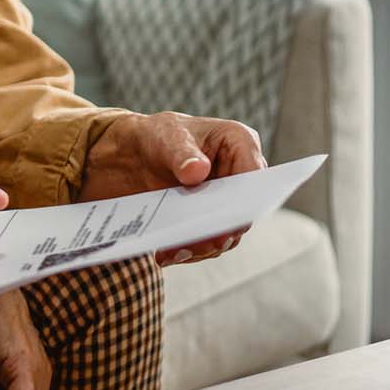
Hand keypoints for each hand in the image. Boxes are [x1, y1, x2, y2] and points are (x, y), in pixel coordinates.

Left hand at [79, 112, 265, 265]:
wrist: (136, 154)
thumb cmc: (158, 136)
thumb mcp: (166, 137)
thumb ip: (181, 154)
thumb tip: (197, 171)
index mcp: (240, 144)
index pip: (254, 176)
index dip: (246, 201)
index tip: (228, 221)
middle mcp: (241, 176)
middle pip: (242, 212)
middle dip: (221, 231)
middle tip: (197, 245)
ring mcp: (227, 202)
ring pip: (226, 233)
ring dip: (202, 247)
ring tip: (173, 253)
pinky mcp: (209, 220)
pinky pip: (207, 242)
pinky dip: (189, 251)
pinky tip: (166, 254)